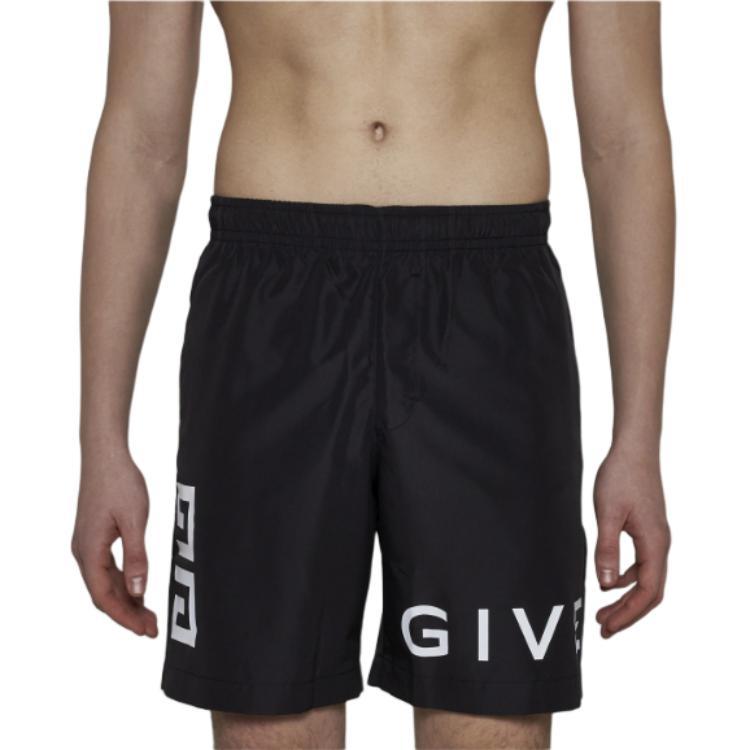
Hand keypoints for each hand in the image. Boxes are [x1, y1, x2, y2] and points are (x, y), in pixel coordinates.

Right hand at [72, 451, 157, 636]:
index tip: (145, 631)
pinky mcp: (94, 537)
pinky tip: (138, 590)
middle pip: (103, 594)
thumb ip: (137, 557)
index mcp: (89, 552)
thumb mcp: (134, 521)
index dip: (125, 617)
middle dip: (127, 614)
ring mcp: (87, 545)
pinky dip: (122, 583)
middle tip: (152, 629)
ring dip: (126, 600)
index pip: (104, 597)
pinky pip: (107, 569)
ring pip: (105, 583)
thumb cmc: (120, 483)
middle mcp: (83, 552)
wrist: (105, 455)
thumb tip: (138, 592)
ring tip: (149, 615)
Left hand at [593, 444, 670, 637]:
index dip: (628, 614)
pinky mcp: (647, 530)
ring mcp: (655, 537)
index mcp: (655, 544)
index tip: (608, 627)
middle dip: (628, 614)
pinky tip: (610, 582)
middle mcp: (660, 544)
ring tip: (604, 613)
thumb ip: (607, 550)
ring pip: (646, 579)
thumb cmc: (621, 477)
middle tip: (604, 629)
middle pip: (649, 591)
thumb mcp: (607, 514)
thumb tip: (605, 585)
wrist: (634, 450)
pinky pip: (641, 565)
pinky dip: (626, 579)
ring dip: (626, 599)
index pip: (647, 592)